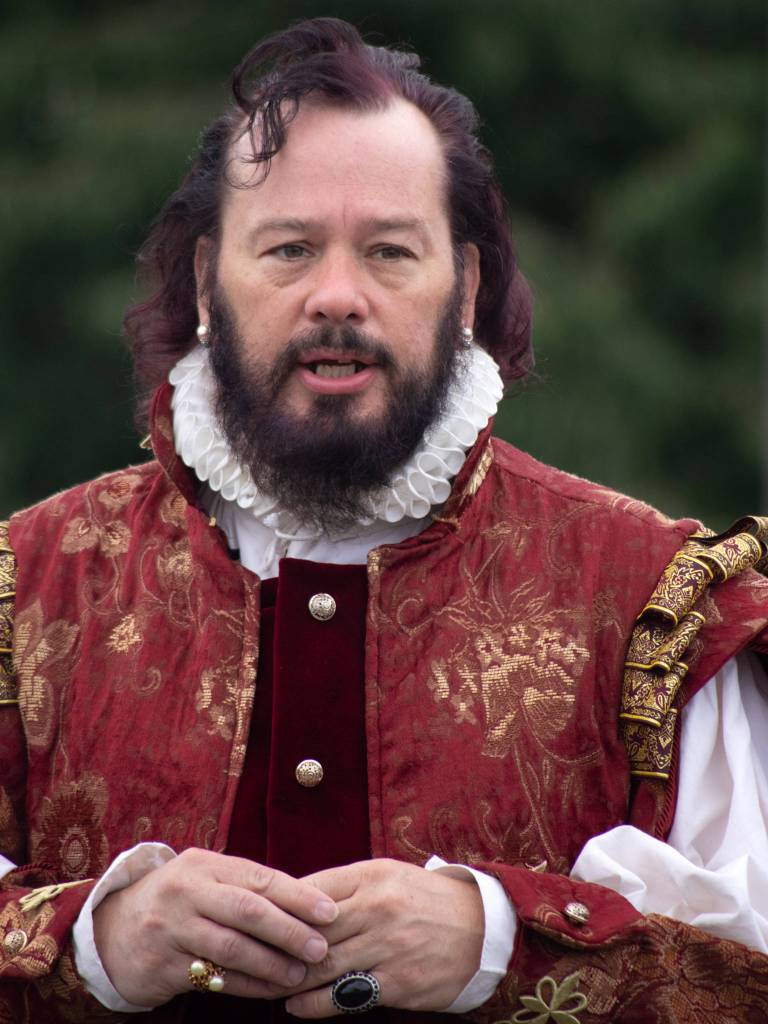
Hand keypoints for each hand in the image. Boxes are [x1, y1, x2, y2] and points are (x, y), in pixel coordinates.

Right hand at [92, 848, 338, 1006]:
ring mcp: (172, 929)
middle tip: (321, 947)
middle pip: (248, 910)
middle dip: (290, 930)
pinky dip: (248, 985)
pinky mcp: (163, 966)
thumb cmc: (176, 902)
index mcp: (204, 865)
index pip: (260, 878)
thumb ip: (245, 887)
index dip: (298, 895)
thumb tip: (306, 902)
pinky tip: (271, 990)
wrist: (110, 932)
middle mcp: (187, 892)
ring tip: (299, 973)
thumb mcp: (204, 880)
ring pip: (232, 947)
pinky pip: (214, 977)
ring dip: (272, 963)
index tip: (329, 911)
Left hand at [274, 858, 483, 1017]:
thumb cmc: (422, 899)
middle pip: (312, 931)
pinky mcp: (398, 982)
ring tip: (266, 985)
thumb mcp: (385, 876)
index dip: (277, 910)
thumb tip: (293, 900)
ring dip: (290, 980)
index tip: (253, 923)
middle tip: (247, 959)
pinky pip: (347, 996)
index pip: (310, 891)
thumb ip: (343, 887)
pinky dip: (316, 1004)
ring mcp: (388, 947)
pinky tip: (296, 1006)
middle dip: (276, 948)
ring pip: (324, 966)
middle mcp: (377, 908)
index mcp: (371, 876)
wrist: (482, 927)